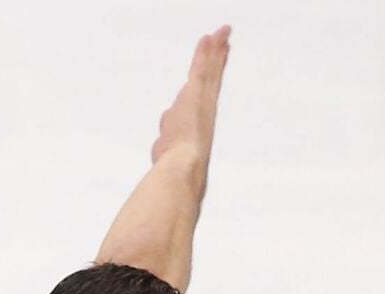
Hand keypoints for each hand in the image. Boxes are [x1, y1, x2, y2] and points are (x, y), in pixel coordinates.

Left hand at [152, 25, 230, 165]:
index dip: (213, 77)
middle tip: (224, 38)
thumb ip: (166, 145)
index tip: (218, 63)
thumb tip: (160, 146)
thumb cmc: (177, 168)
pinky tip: (208, 37)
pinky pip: (201, 68)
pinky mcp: (196, 93)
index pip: (206, 94)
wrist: (183, 168)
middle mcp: (205, 108)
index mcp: (199, 120)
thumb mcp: (170, 153)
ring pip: (208, 68)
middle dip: (217, 58)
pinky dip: (205, 52)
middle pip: (212, 77)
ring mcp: (202, 100)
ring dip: (213, 49)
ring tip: (218, 33)